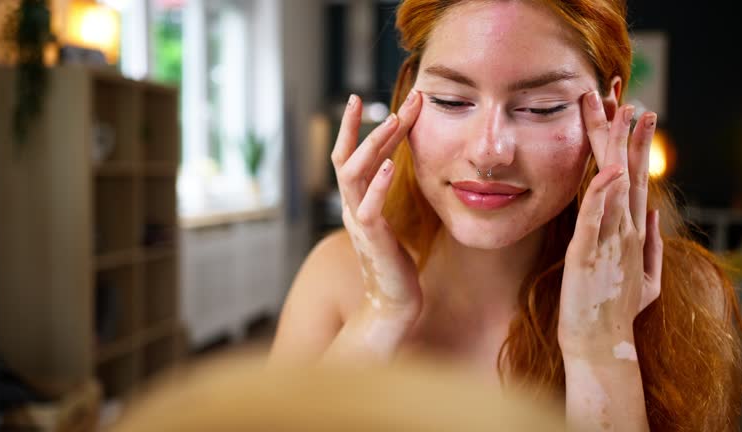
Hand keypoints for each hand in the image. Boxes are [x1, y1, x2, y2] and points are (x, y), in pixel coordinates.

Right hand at [331, 91, 423, 317]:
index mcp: (357, 202)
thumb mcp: (389, 221)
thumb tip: (393, 169)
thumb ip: (385, 196)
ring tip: (392, 121)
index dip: (361, 128)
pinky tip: (391, 165)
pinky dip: (379, 184)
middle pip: (345, 158)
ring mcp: (359, 223)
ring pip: (353, 176)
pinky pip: (369, 208)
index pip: (353, 157)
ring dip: (372, 146)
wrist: (393, 304)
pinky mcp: (372, 240)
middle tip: (368, 98)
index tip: (370, 100)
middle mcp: (352, 207)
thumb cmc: (395, 263)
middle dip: (357, 127)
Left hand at [558, 91, 663, 360]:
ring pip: (614, 185)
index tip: (631, 111)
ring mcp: (610, 240)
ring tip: (618, 113)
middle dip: (622, 131)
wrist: (602, 344)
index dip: (630, 143)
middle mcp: (625, 230)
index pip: (630, 176)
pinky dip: (600, 193)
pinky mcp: (589, 255)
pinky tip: (605, 169)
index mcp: (630, 231)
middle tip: (619, 94)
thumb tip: (654, 214)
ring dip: (614, 148)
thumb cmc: (615, 310)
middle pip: (625, 170)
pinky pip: (595, 219)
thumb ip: (650, 243)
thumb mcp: (642, 276)